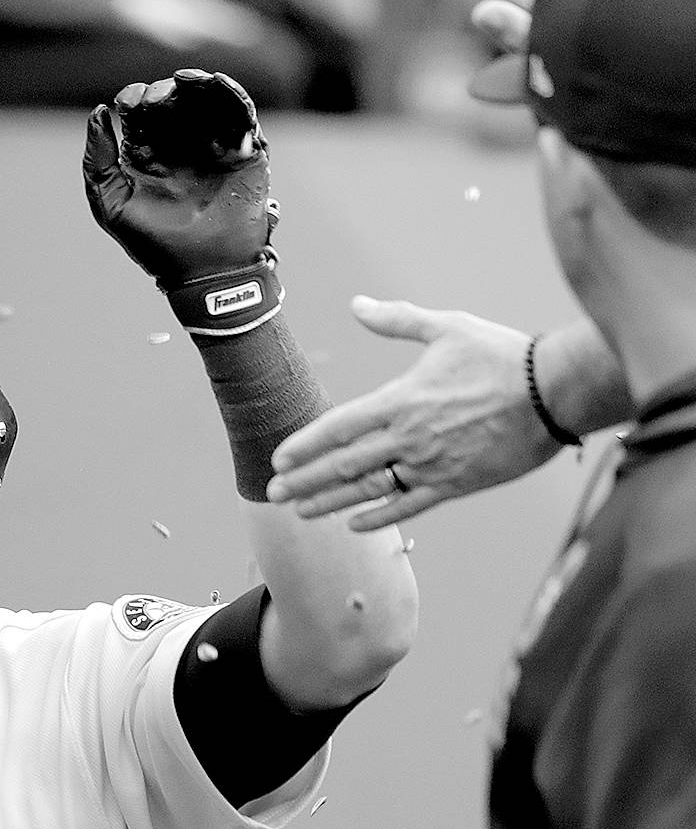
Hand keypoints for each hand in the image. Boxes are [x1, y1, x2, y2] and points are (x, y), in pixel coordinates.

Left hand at [83, 69, 279, 334]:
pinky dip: (229, 94)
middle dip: (163, 92)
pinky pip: (240, 113)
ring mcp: (212, 146)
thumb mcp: (111, 203)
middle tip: (157, 98)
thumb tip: (99, 112)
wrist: (205, 272)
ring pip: (205, 101)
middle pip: (172, 102)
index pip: (139, 113)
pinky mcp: (244, 151)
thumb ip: (98, 160)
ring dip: (195, 85)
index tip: (129, 104)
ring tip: (184, 81)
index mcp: (147, 154)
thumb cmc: (153, 244)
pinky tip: (214, 83)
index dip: (133, 99)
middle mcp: (179, 145)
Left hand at [265, 297, 559, 529]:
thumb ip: (397, 319)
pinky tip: (355, 524)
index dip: (305, 444)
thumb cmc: (501, 356)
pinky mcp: (458, 484)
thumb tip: (357, 304)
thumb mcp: (446, 327)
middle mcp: (410, 437)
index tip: (279, 458)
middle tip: (274, 492)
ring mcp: (433, 464)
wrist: (556, 393)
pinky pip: (410, 505)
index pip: (339, 427)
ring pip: (371, 489)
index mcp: (402, 399)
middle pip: (345, 465)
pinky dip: (380, 517)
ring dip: (331, 501)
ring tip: (301, 510)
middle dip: (305, 480)